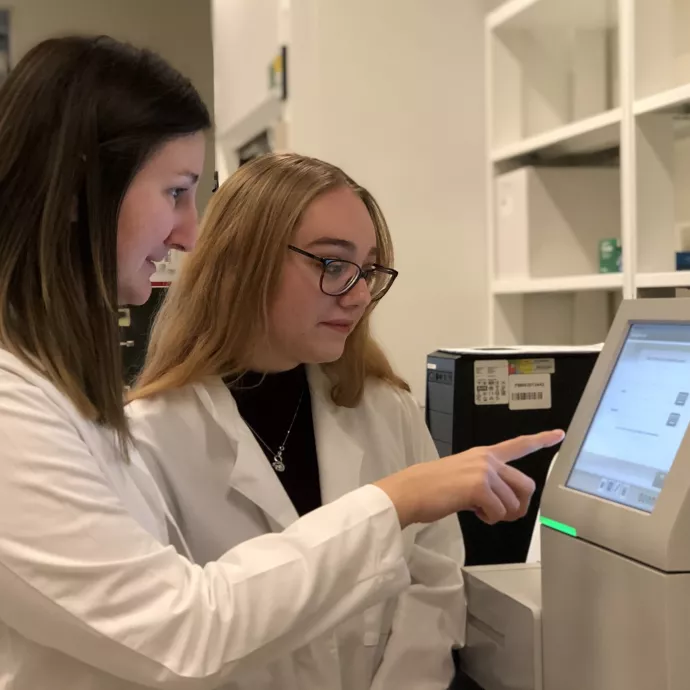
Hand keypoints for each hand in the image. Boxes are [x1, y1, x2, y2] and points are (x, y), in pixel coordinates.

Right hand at [374, 430, 563, 528]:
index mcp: (483, 455)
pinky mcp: (479, 487)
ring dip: (500, 515)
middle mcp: (487, 459)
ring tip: (479, 511)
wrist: (410, 491)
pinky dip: (489, 519)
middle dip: (520, 505)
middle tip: (503, 514)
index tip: (558, 434)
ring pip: (513, 503)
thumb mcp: (462, 476)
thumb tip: (501, 502)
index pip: (517, 445)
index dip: (541, 440)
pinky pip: (500, 513)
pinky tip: (473, 512)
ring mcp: (484, 471)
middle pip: (526, 485)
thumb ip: (486, 482)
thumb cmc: (430, 488)